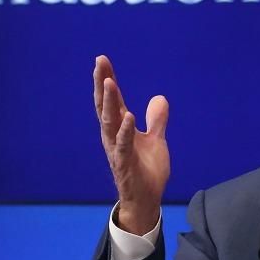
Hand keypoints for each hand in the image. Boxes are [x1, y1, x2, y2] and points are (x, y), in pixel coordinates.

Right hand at [93, 55, 169, 234]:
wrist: (146, 200)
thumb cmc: (146, 170)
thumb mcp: (156, 140)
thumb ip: (156, 120)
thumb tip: (160, 98)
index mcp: (120, 128)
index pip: (113, 100)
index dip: (108, 79)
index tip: (102, 59)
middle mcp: (113, 136)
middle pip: (105, 105)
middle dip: (102, 84)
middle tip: (99, 62)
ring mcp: (117, 149)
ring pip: (109, 121)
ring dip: (109, 102)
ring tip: (110, 82)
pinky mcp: (124, 163)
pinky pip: (123, 144)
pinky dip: (125, 130)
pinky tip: (129, 116)